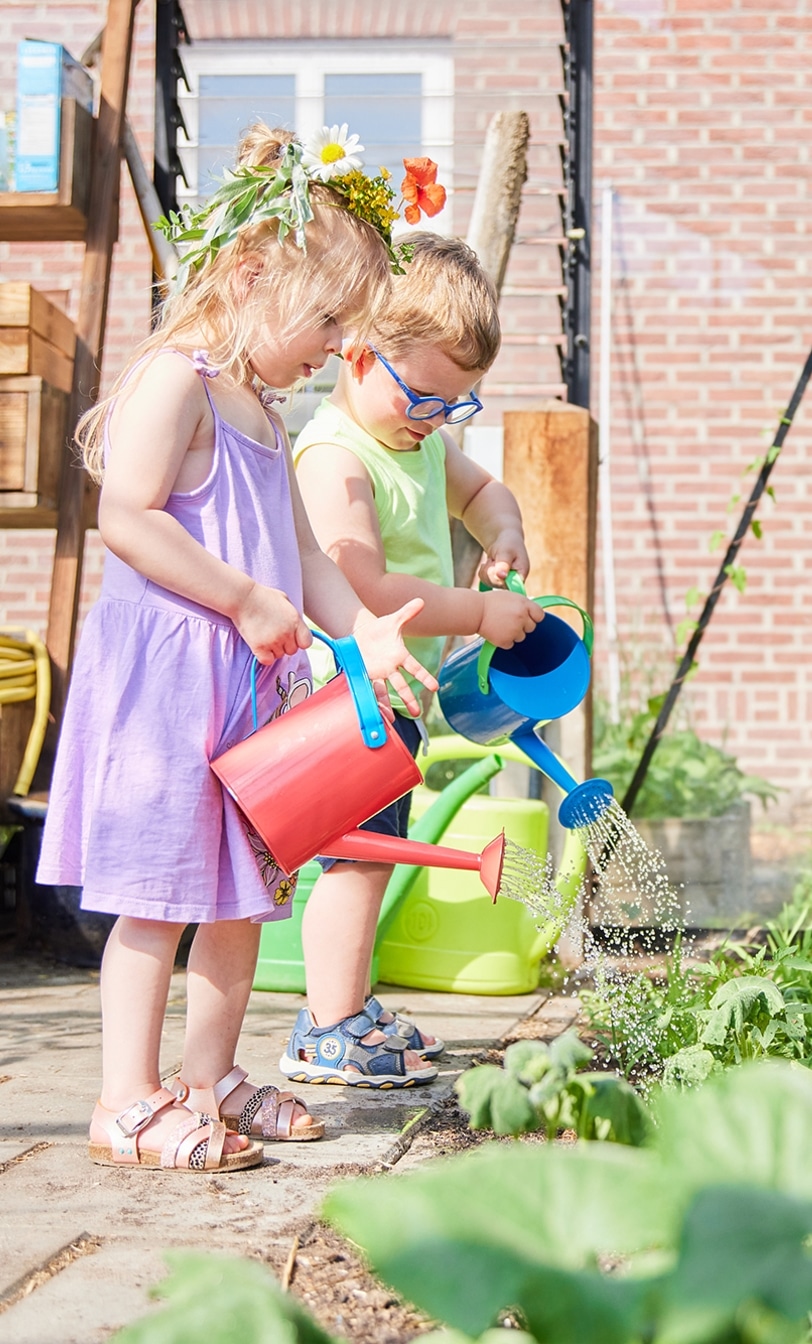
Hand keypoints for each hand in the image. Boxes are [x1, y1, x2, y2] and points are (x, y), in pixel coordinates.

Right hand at [233, 582, 312, 662]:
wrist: (242, 597)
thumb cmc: (262, 596)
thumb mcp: (285, 601)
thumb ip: (294, 617)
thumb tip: (297, 627)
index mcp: (295, 621)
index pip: (306, 642)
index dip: (299, 641)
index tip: (292, 638)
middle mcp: (287, 632)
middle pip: (292, 651)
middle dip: (284, 645)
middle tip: (273, 634)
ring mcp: (273, 641)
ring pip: (279, 656)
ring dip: (272, 649)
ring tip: (263, 635)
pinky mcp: (259, 647)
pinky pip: (267, 661)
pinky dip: (264, 656)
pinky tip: (259, 645)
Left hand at [353, 598, 438, 716]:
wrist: (360, 634)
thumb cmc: (379, 628)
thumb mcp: (393, 620)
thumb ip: (407, 612)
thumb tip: (421, 601)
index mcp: (400, 656)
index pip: (415, 668)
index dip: (425, 677)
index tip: (435, 687)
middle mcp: (390, 668)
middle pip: (401, 685)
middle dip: (409, 699)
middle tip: (418, 713)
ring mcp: (378, 673)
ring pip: (384, 692)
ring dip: (388, 706)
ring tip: (391, 720)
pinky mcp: (365, 675)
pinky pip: (368, 689)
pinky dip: (371, 700)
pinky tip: (374, 712)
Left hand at [478, 529, 530, 588]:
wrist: (505, 541)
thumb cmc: (509, 544)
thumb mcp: (506, 552)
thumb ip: (503, 564)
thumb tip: (501, 577)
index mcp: (521, 576)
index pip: (510, 587)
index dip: (499, 579)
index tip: (496, 565)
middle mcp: (514, 583)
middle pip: (496, 584)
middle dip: (491, 569)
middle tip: (496, 559)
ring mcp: (505, 584)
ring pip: (488, 582)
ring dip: (487, 569)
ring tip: (494, 560)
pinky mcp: (497, 583)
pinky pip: (484, 580)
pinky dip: (484, 571)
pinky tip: (490, 564)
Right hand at [478, 590, 543, 648]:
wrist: (474, 611)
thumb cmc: (490, 602)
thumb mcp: (510, 597)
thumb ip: (522, 604)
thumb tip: (531, 613)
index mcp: (524, 604)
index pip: (540, 615)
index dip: (533, 617)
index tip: (527, 617)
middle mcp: (522, 617)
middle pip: (531, 628)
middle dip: (522, 626)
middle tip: (509, 621)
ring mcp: (514, 630)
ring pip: (521, 637)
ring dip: (513, 634)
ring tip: (500, 626)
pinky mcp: (506, 641)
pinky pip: (510, 644)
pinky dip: (504, 641)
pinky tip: (496, 632)